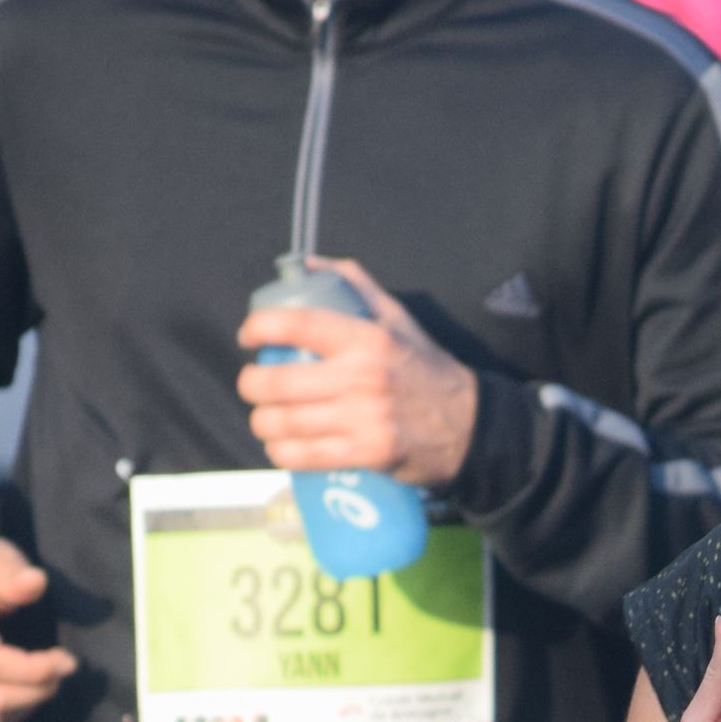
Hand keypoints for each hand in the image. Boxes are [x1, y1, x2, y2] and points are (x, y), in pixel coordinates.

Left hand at [236, 256, 478, 487]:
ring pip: (285, 423)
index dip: (260, 328)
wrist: (471, 427)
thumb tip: (308, 265)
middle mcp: (362, 378)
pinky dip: (282, 453)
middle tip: (252, 385)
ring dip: (262, 422)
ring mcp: (363, 419)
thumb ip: (356, 286)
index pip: (296, 324)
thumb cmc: (426, 369)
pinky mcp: (367, 455)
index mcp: (366, 338)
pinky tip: (280, 447)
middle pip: (278, 382)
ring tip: (264, 418)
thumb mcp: (397, 318)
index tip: (249, 336)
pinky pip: (305, 456)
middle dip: (251, 385)